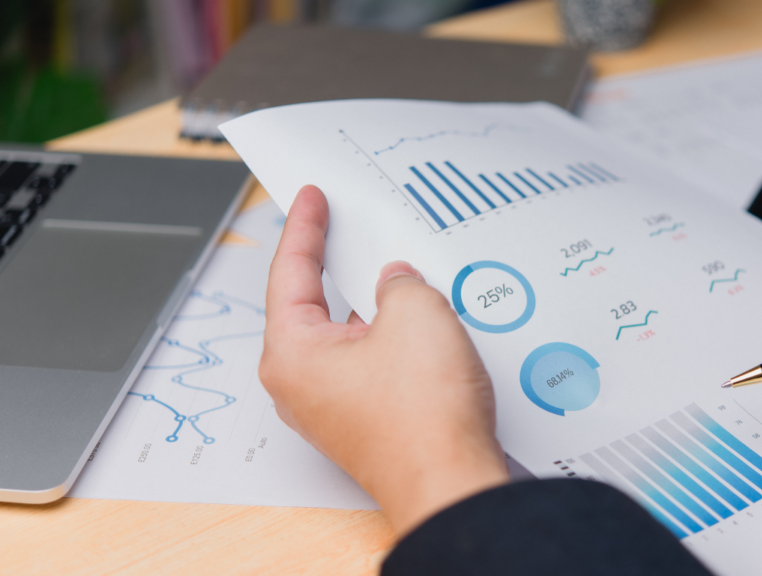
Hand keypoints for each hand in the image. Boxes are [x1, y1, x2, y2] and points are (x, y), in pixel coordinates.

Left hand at [259, 185, 509, 534]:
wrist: (452, 484)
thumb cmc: (423, 418)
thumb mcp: (416, 315)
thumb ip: (400, 282)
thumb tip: (396, 282)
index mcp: (293, 354)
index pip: (291, 273)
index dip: (304, 227)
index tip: (309, 198)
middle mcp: (302, 385)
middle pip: (314, 305)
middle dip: (337, 265)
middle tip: (346, 224)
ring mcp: (333, 407)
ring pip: (348, 336)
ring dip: (374, 305)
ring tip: (399, 270)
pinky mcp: (366, 420)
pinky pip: (370, 363)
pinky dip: (390, 336)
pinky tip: (419, 321)